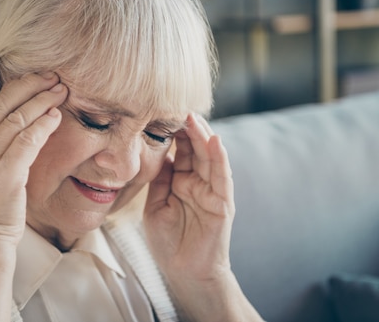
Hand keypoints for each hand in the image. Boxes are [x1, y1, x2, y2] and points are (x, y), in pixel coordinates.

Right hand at [0, 72, 67, 248]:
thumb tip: (18, 123)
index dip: (15, 88)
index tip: (35, 78)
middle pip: (3, 106)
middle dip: (31, 87)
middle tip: (54, 77)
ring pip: (17, 120)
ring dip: (43, 102)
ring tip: (61, 92)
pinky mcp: (4, 175)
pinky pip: (27, 141)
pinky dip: (44, 126)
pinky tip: (56, 117)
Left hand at [144, 113, 243, 320]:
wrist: (183, 273)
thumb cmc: (169, 241)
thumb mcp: (155, 205)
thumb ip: (159, 179)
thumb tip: (157, 151)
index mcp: (181, 180)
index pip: (179, 150)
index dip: (172, 131)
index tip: (161, 110)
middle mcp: (198, 181)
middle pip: (194, 148)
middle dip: (187, 127)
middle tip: (177, 105)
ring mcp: (212, 191)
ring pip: (209, 157)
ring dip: (203, 136)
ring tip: (194, 117)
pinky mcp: (222, 203)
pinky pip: (222, 178)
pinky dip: (220, 159)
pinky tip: (215, 142)